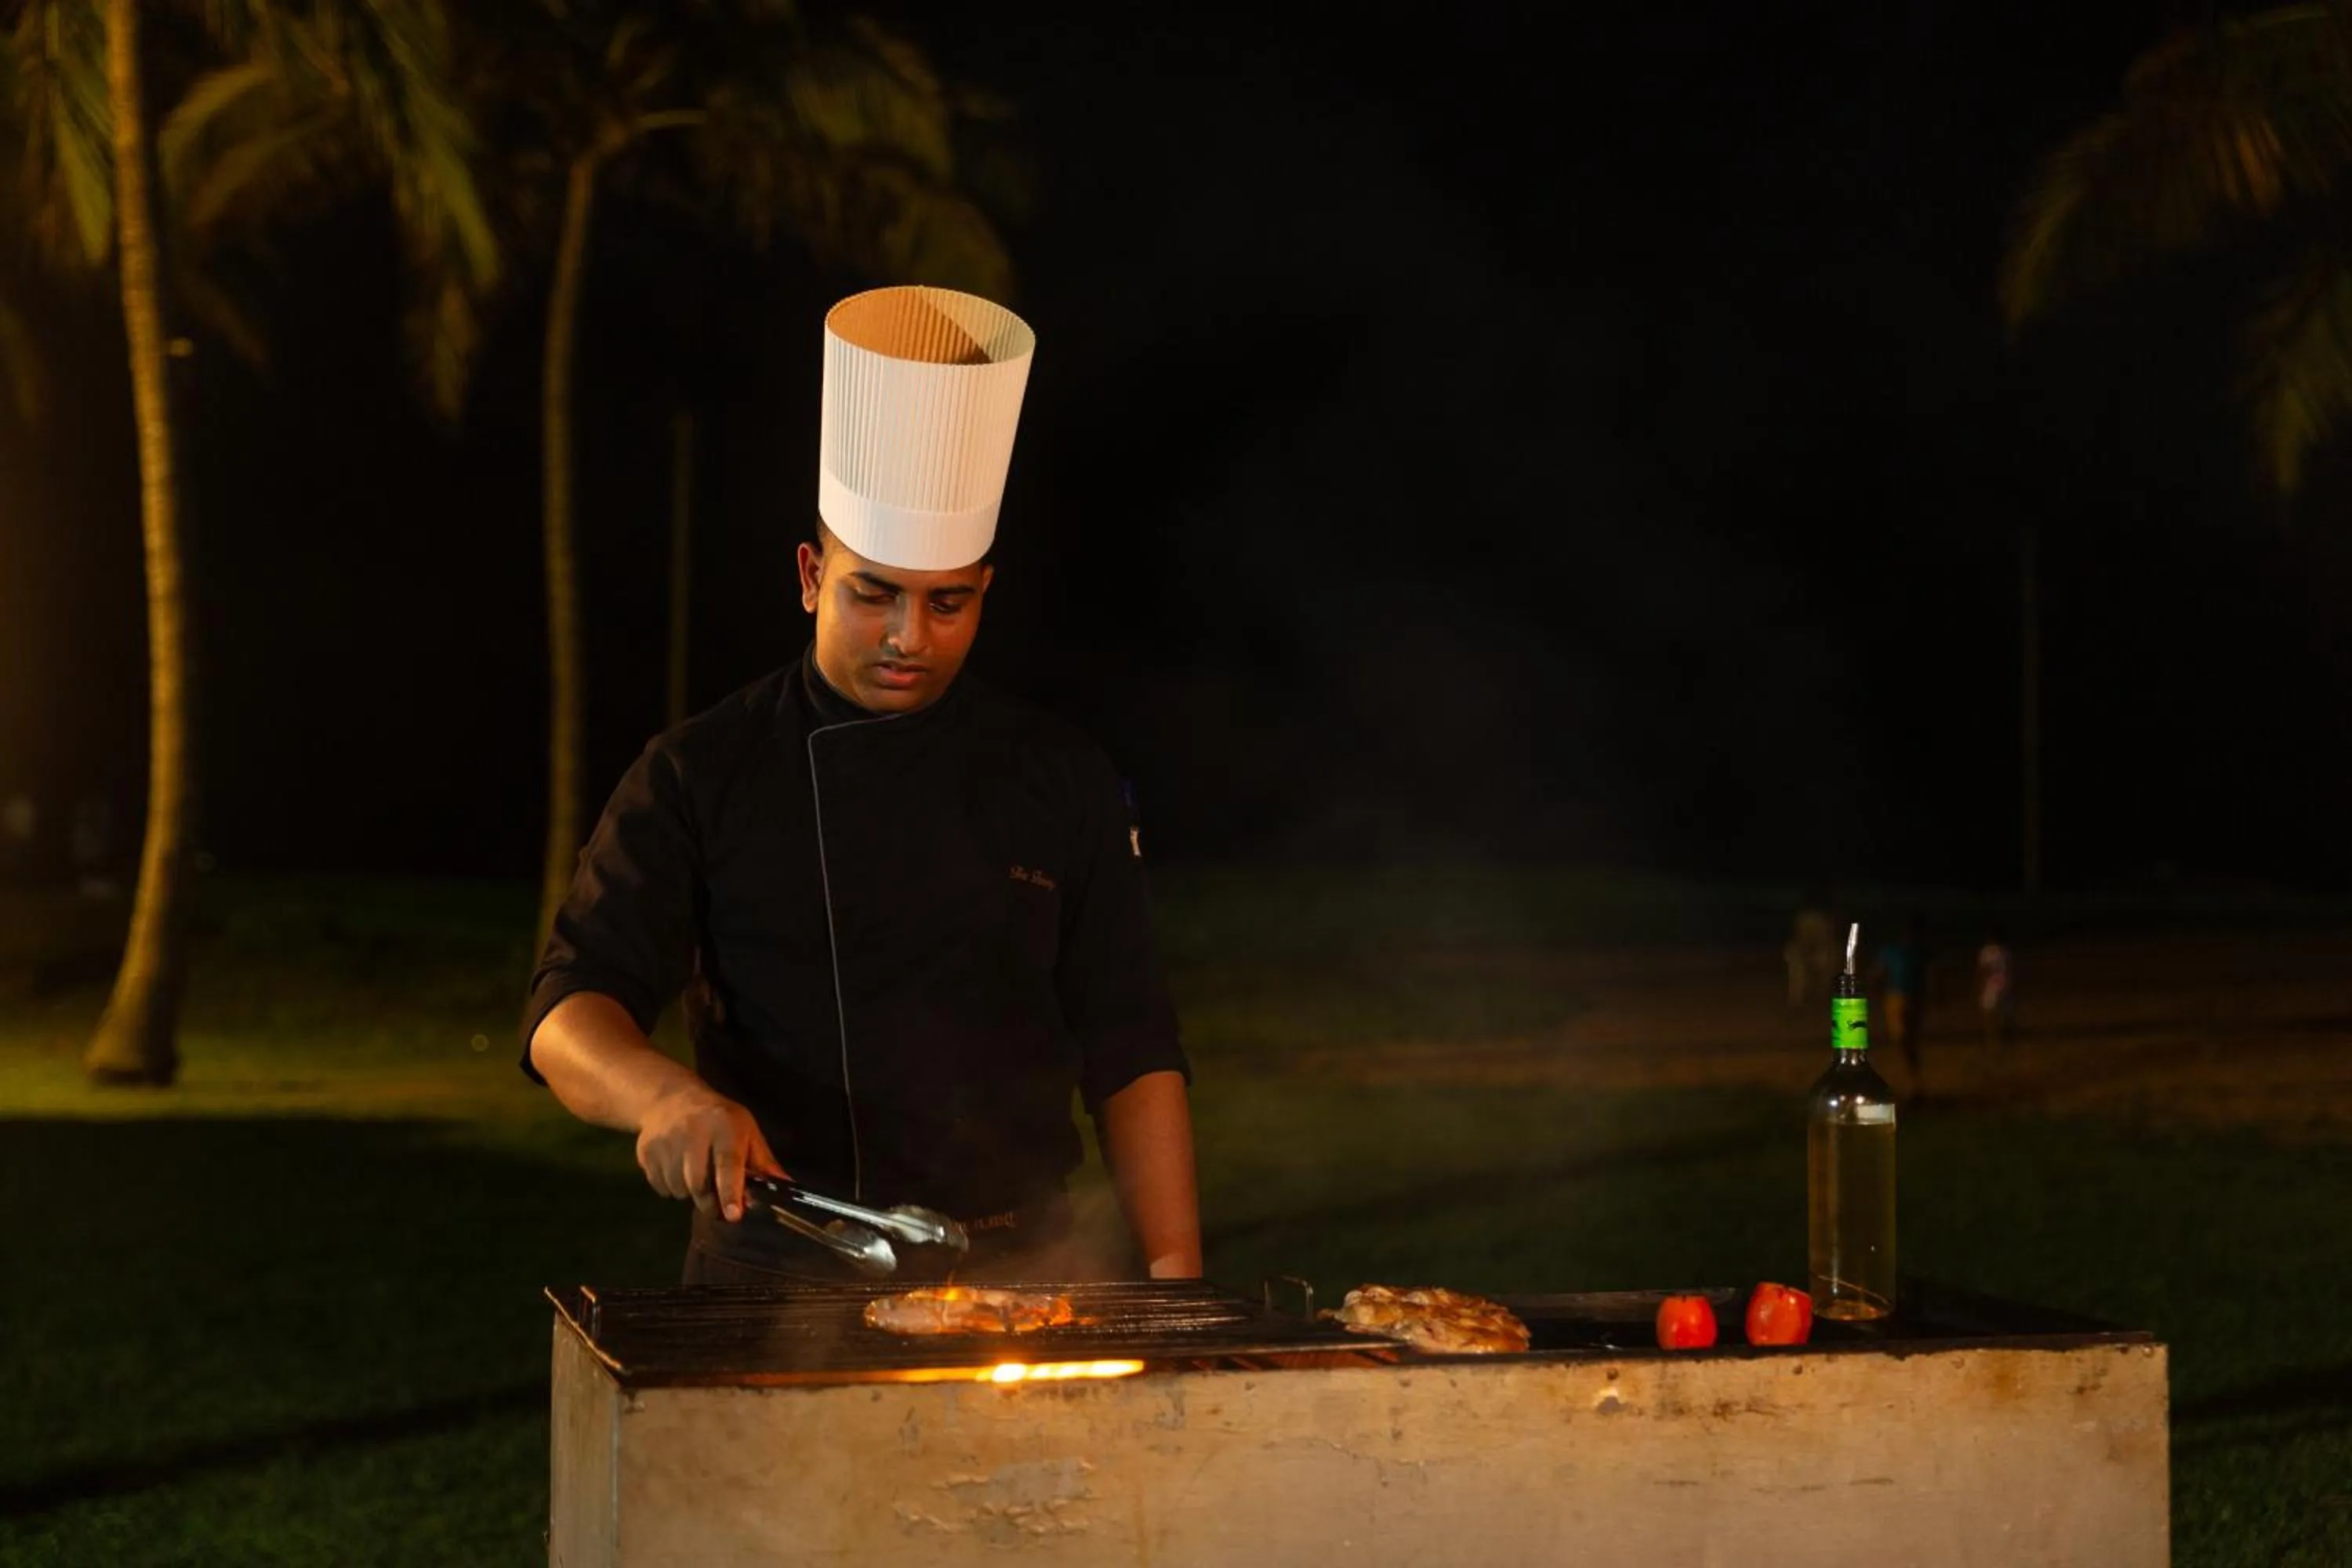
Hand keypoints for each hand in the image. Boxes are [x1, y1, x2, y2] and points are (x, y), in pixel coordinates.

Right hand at [633, 1080, 782, 1221]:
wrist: (672, 1099)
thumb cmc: (720, 1120)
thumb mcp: (747, 1132)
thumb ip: (763, 1163)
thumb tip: (787, 1188)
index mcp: (724, 1126)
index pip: (727, 1163)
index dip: (731, 1191)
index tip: (734, 1215)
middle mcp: (692, 1131)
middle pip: (699, 1184)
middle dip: (710, 1204)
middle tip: (719, 1207)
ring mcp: (665, 1141)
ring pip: (678, 1189)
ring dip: (689, 1194)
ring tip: (697, 1175)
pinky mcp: (646, 1151)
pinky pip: (660, 1186)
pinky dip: (671, 1187)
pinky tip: (677, 1169)